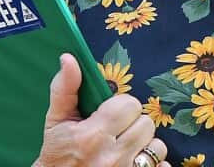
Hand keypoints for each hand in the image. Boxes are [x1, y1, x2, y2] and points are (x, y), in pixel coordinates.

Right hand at [33, 53, 168, 166]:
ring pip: (158, 145)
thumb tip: (69, 58)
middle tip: (117, 132)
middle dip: (133, 124)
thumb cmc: (57, 155)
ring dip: (145, 145)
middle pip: (146, 123)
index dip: (121, 106)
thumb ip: (65, 88)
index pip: (130, 105)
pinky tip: (136, 162)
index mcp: (92, 135)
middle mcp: (112, 156)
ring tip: (127, 148)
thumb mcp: (55, 122)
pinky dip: (155, 165)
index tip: (109, 115)